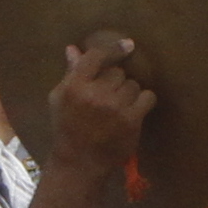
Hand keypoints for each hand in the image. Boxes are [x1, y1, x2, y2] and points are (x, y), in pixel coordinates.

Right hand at [35, 31, 154, 188]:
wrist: (79, 162)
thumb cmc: (66, 128)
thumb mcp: (60, 99)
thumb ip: (70, 73)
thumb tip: (73, 49)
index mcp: (74, 86)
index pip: (97, 56)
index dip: (114, 49)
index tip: (128, 45)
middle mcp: (94, 94)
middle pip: (118, 72)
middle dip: (116, 82)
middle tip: (109, 96)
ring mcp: (114, 107)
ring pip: (133, 85)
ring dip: (129, 93)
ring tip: (119, 107)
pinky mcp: (131, 120)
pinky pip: (148, 97)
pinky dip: (144, 102)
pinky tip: (134, 110)